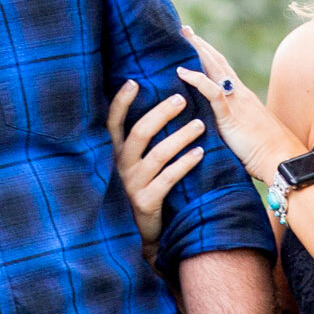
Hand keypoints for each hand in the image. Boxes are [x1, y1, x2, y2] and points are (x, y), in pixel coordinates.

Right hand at [108, 76, 207, 247]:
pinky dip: (185, 163)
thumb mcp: (130, 165)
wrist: (135, 233)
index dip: (121, 102)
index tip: (134, 81)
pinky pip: (169, 178)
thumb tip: (155, 107)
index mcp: (113, 153)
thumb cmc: (136, 189)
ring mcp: (132, 184)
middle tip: (181, 98)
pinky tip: (200, 152)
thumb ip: (136, 142)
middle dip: (161, 113)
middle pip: (140, 133)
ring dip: (180, 136)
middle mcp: (120, 166)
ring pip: (158, 154)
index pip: (112, 123)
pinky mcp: (146, 201)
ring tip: (200, 124)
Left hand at [176, 29, 300, 183]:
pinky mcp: (231, 116)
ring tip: (182, 36)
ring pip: (215, 69)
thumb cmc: (267, 154)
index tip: (196, 42)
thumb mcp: (245, 135)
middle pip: (217, 62)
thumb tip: (216, 128)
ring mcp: (236, 103)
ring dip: (198, 51)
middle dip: (200, 45)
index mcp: (243, 98)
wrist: (283, 161)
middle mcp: (240, 94)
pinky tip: (181, 71)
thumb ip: (232, 126)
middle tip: (184, 29)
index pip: (223, 70)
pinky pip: (212, 92)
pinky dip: (197, 79)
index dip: (209, 55)